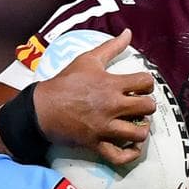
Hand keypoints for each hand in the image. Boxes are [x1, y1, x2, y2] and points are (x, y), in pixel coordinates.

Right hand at [34, 29, 156, 165]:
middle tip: (139, 106)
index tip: (141, 87)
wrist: (41, 107)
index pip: (146, 82)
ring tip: (137, 124)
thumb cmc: (64, 82)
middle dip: (147, 106)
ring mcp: (104, 127)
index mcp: (111, 84)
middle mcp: (111, 106)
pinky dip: (131, 154)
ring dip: (142, 129)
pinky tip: (133, 147)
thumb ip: (111, 47)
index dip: (147, 83)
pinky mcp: (96, 143)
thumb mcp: (88, 60)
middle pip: (147, 107)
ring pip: (138, 133)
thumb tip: (128, 32)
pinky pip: (120, 156)